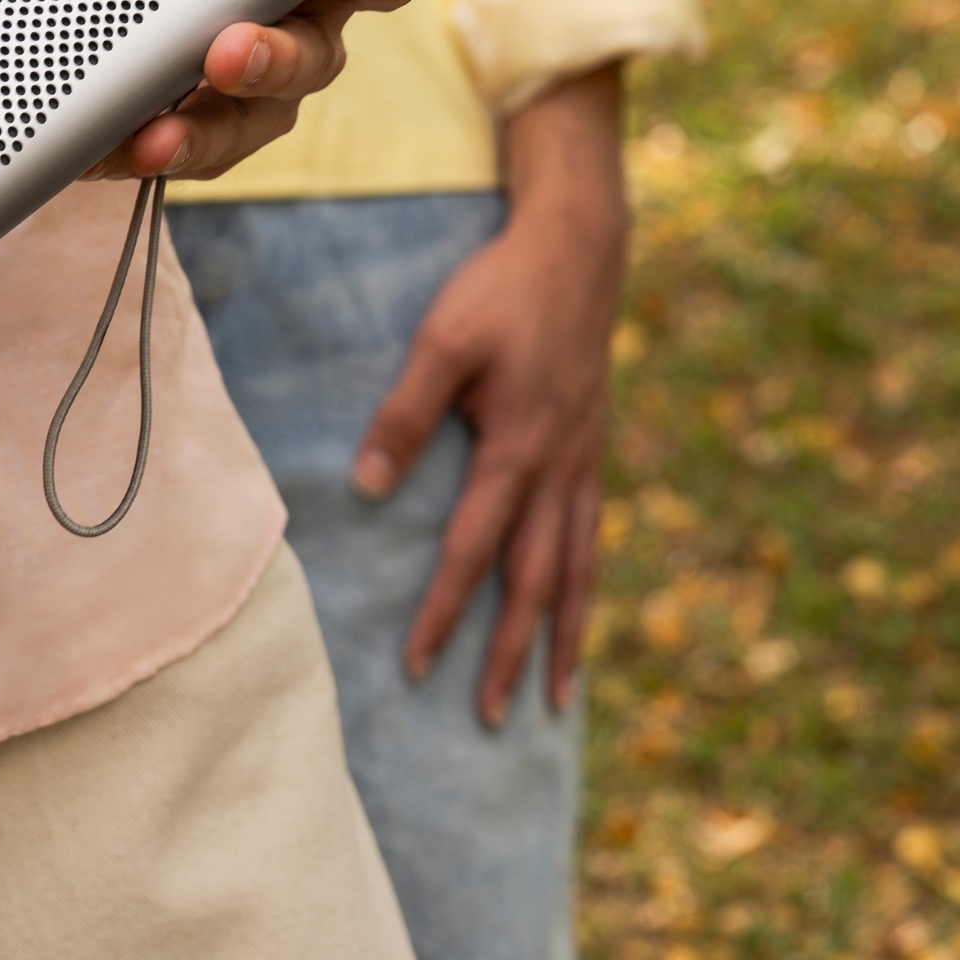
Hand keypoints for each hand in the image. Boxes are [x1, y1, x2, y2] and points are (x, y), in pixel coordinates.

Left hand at [46, 0, 419, 180]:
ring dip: (215, 122)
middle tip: (239, 46)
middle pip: (314, 57)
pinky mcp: (183, 121)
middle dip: (282, 58)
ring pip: (252, 118)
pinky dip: (153, 154)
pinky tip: (121, 150)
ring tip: (168, 122)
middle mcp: (294, 24)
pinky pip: (182, 152)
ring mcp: (240, 84)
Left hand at [349, 66, 627, 722]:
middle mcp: (559, 465)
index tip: (417, 665)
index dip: (445, 611)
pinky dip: (586, 580)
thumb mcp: (443, 338)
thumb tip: (365, 484)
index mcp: (519, 446)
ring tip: (555, 695)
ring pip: (578, 564)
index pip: (474, 550)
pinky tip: (575, 604)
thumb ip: (404, 412)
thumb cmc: (503, 287)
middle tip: (492, 716)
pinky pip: (594, 531)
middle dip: (512, 651)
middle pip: (537, 579)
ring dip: (563, 633)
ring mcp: (585, 457)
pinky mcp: (595, 443)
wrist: (581, 243)